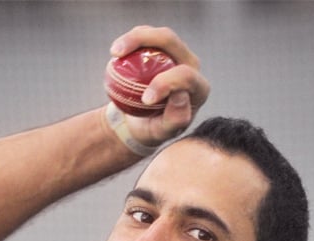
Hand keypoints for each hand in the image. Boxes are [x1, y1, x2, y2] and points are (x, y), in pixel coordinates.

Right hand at [109, 26, 210, 144]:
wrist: (141, 122)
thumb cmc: (153, 129)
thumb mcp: (163, 132)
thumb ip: (175, 119)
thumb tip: (180, 96)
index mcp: (199, 88)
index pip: (185, 76)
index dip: (165, 83)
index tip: (144, 100)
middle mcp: (191, 66)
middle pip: (171, 42)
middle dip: (145, 42)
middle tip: (118, 55)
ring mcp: (177, 54)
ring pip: (158, 35)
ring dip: (135, 37)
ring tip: (114, 53)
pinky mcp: (161, 49)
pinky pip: (146, 35)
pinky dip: (129, 40)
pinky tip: (115, 53)